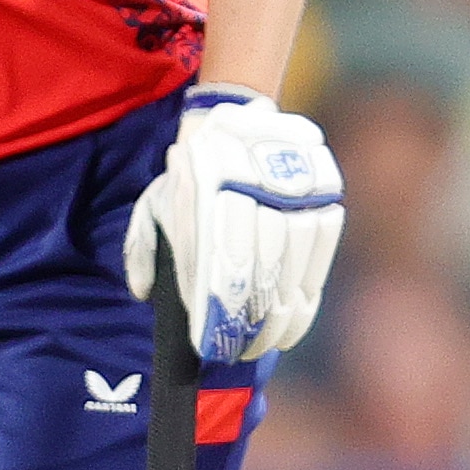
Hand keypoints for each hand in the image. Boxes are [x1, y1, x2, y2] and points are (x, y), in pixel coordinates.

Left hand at [125, 87, 344, 362]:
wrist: (239, 119)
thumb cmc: (193, 176)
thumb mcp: (159, 199)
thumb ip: (144, 246)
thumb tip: (144, 292)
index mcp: (209, 180)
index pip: (220, 256)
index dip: (220, 304)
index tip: (213, 340)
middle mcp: (256, 181)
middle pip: (262, 263)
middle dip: (253, 316)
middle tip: (243, 350)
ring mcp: (297, 185)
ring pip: (294, 262)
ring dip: (284, 312)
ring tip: (270, 342)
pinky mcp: (325, 192)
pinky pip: (321, 253)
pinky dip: (310, 291)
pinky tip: (296, 317)